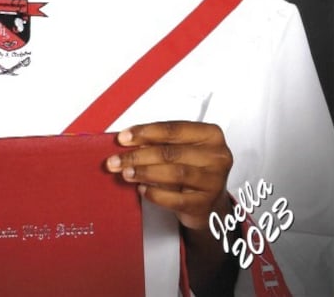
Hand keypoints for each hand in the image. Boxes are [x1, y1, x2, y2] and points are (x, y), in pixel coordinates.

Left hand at [106, 120, 232, 229]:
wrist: (209, 203)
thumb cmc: (192, 168)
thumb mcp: (181, 149)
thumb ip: (160, 142)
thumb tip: (128, 141)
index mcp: (211, 134)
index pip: (173, 129)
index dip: (145, 133)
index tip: (123, 138)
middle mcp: (217, 156)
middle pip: (170, 152)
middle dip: (138, 155)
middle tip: (116, 160)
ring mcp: (214, 181)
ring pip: (173, 174)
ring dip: (144, 173)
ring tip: (126, 173)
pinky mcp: (206, 204)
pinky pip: (175, 199)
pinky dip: (154, 194)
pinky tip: (142, 189)